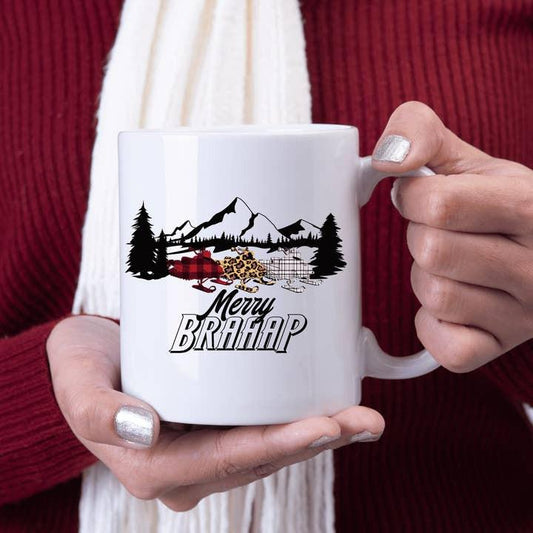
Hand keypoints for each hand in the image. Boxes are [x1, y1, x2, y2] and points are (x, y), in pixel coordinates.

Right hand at [47, 315, 384, 510]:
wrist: (87, 360)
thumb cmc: (81, 368)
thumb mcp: (78, 384)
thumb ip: (99, 412)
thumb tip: (146, 430)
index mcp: (155, 467)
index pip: (228, 461)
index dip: (279, 445)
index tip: (326, 425)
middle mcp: (187, 468)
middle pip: (261, 458)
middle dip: (316, 441)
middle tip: (364, 419)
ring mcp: (204, 452)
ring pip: (269, 449)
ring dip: (318, 435)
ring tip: (363, 416)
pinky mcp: (215, 428)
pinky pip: (263, 431)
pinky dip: (298, 422)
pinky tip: (332, 408)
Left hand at [372, 101, 532, 372]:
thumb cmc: (496, 204)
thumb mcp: (467, 158)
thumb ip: (420, 133)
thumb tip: (388, 157)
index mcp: (531, 206)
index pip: (440, 205)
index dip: (412, 197)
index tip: (421, 196)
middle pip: (432, 252)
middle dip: (420, 236)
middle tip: (442, 232)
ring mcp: (524, 315)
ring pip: (436, 296)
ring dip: (426, 277)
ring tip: (452, 265)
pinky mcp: (500, 347)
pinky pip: (444, 344)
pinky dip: (433, 324)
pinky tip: (453, 303)